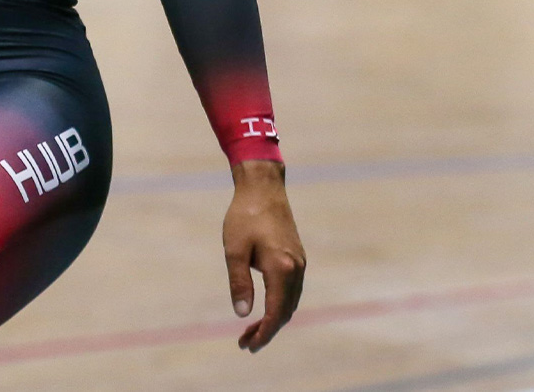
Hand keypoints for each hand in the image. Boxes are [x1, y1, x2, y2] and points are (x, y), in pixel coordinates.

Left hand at [223, 160, 305, 351]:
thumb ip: (239, 283)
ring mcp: (299, 262)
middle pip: (286, 312)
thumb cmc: (244, 216)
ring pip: (291, 302)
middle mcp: (296, 268)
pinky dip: (280, 304)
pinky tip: (265, 308)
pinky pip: (292, 290)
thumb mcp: (234, 250)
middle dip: (267, 330)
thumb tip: (242, 314)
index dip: (263, 333)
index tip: (247, 345)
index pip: (276, 313)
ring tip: (251, 329)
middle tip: (245, 342)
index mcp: (282, 268)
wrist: (263, 187)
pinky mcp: (297, 257)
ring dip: (274, 319)